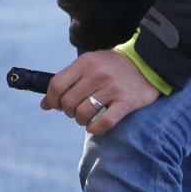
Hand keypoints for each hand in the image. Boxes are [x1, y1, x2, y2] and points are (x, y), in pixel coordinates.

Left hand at [40, 49, 160, 134]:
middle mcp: (97, 74)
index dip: (52, 99)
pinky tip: (94, 126)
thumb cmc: (111, 66)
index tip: (55, 105)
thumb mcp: (88, 65)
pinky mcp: (126, 102)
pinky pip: (105, 122)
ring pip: (84, 113)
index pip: (57, 85)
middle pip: (69, 102)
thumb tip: (44, 104)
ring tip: (85, 118)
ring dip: (80, 120)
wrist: (146, 64)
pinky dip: (95, 128)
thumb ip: (67, 81)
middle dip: (67, 111)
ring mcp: (112, 88)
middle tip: (74, 111)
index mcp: (84, 63)